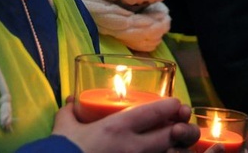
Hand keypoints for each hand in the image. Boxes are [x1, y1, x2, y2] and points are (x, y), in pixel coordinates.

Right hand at [52, 96, 199, 152]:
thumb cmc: (63, 150)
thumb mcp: (65, 127)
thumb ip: (71, 111)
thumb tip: (71, 100)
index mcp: (117, 128)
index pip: (154, 112)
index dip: (171, 106)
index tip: (176, 103)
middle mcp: (132, 147)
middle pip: (170, 136)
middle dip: (183, 129)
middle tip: (183, 125)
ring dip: (177, 150)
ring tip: (178, 146)